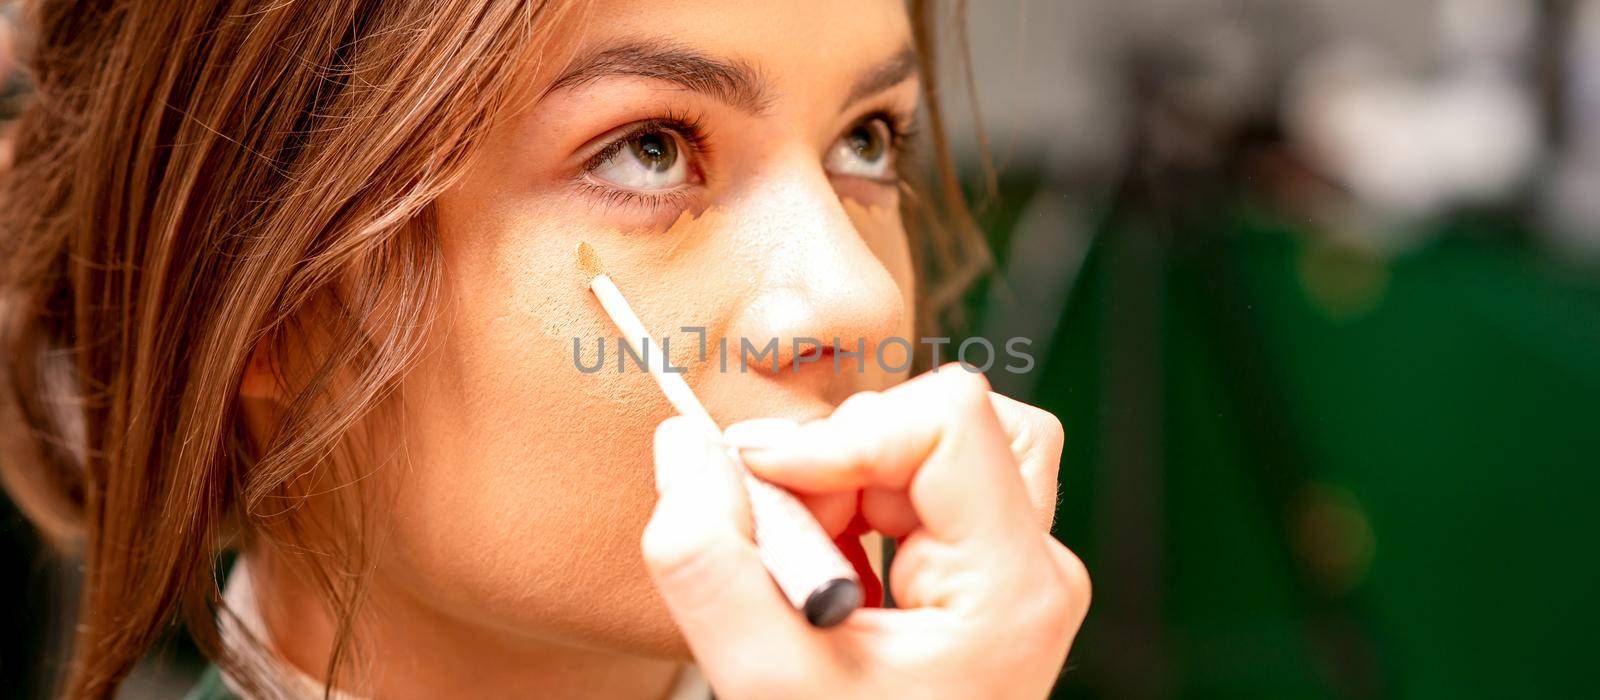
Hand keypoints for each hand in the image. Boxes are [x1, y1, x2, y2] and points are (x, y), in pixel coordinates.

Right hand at [641, 367, 1089, 698]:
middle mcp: (1033, 567)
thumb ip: (707, 560)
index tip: (763, 477)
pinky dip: (850, 508)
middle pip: (947, 425)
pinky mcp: (981, 569)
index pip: (951, 421)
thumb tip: (683, 445)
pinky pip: (915, 485)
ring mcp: (1012, 568)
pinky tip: (824, 574)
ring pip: (929, 445)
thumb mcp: (761, 681)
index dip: (843, 432)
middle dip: (844, 458)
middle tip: (789, 533)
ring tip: (803, 562)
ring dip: (843, 483)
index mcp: (1010, 589)